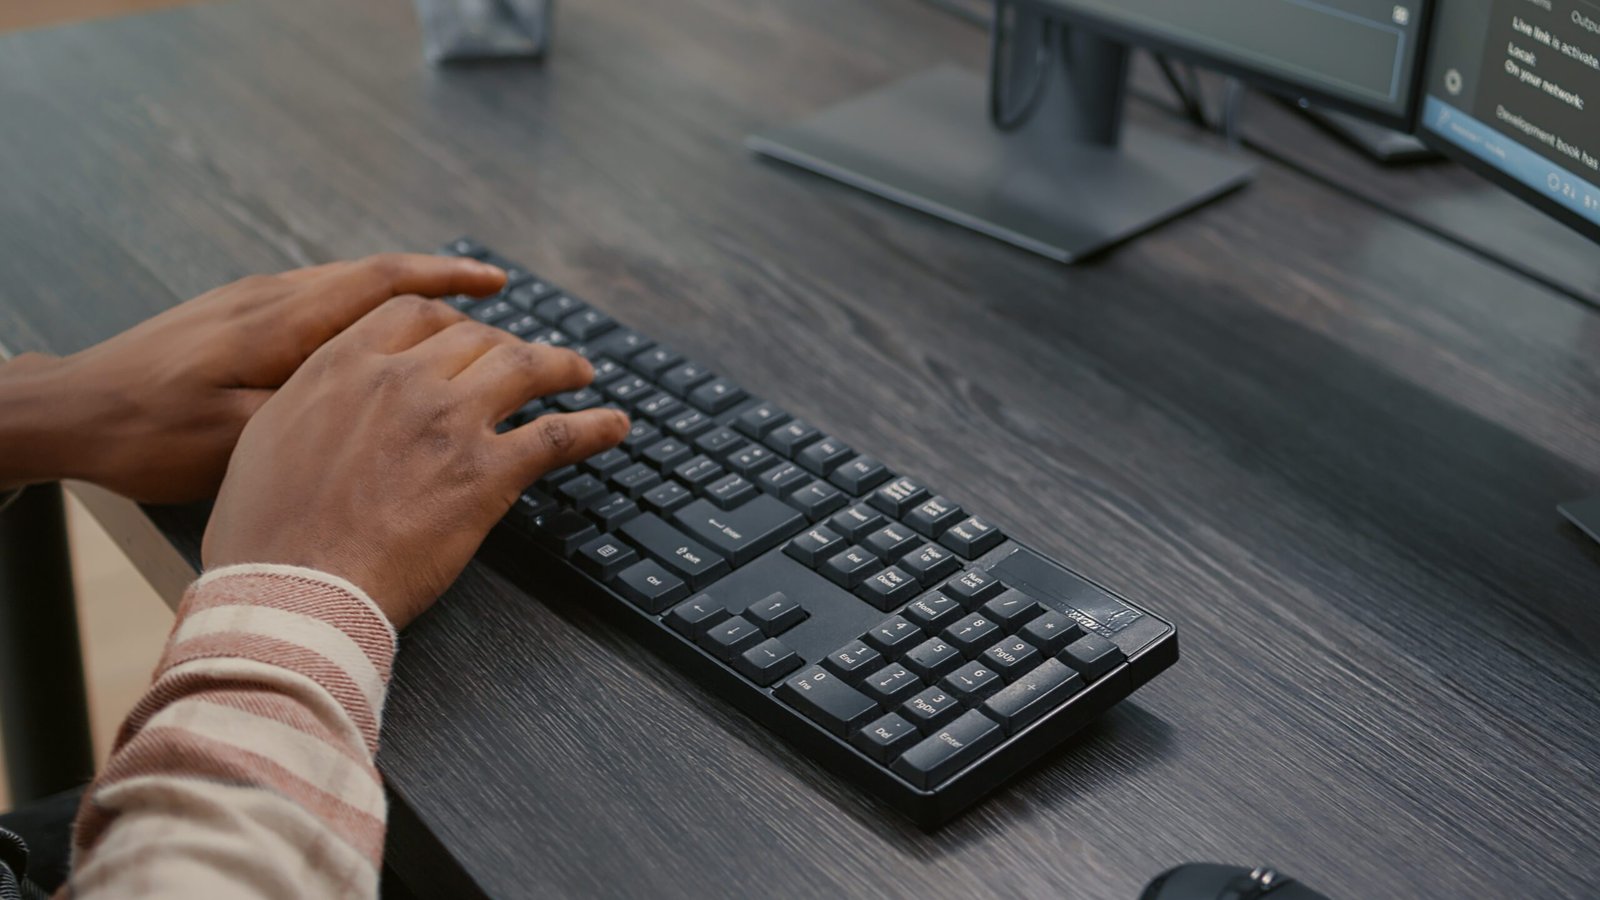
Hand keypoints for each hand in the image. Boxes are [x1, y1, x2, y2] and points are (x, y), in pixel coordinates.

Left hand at [0, 254, 504, 502]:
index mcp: (283, 321)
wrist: (71, 412)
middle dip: (441, 282)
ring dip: (404, 298)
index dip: (449, 278)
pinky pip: (320, 303)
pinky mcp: (234, 317)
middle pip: (374, 275)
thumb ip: (317, 410)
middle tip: (494, 301)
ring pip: (347, 287)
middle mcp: (272, 297)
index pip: (384, 281)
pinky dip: (365, 313)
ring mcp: (251, 302)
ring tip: (450, 324)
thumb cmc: (149, 434)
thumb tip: (390, 403)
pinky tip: (378, 345)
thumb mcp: (240, 436)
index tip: (498, 282)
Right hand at [201, 297, 629, 627]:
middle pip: (476, 337)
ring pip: (524, 367)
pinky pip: (560, 435)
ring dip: (561, 366)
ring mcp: (450, 421)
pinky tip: (615, 426)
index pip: (414, 314)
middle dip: (506, 345)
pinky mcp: (487, 473)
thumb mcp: (268, 439)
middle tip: (525, 363)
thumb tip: (333, 400)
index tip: (467, 332)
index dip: (450, 320)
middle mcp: (402, 379)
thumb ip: (312, 402)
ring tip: (581, 375)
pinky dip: (595, 426)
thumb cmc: (267, 531)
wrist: (293, 586)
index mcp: (344, 364)